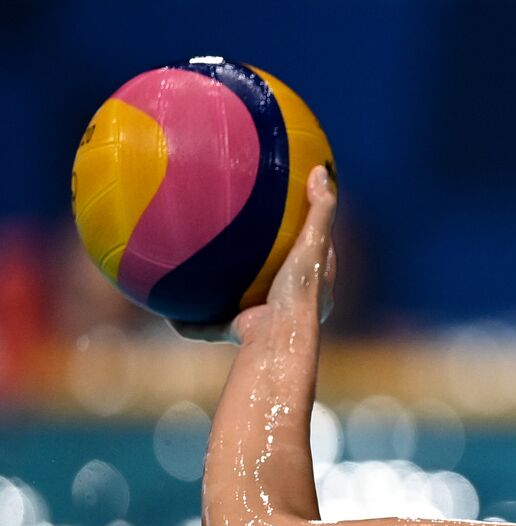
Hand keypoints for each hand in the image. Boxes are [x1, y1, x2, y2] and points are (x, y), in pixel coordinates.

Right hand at [168, 164, 337, 343]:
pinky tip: (167, 307)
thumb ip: (320, 209)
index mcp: (314, 285)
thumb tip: (320, 169)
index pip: (313, 253)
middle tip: (237, 233)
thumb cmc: (299, 291)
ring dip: (220, 291)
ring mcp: (264, 320)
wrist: (277, 337)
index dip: (304, 231)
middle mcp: (290, 305)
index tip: (289, 210)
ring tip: (196, 270)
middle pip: (274, 276)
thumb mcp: (314, 243)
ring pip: (240, 302)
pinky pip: (208, 325)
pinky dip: (189, 320)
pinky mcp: (240, 332)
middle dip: (258, 260)